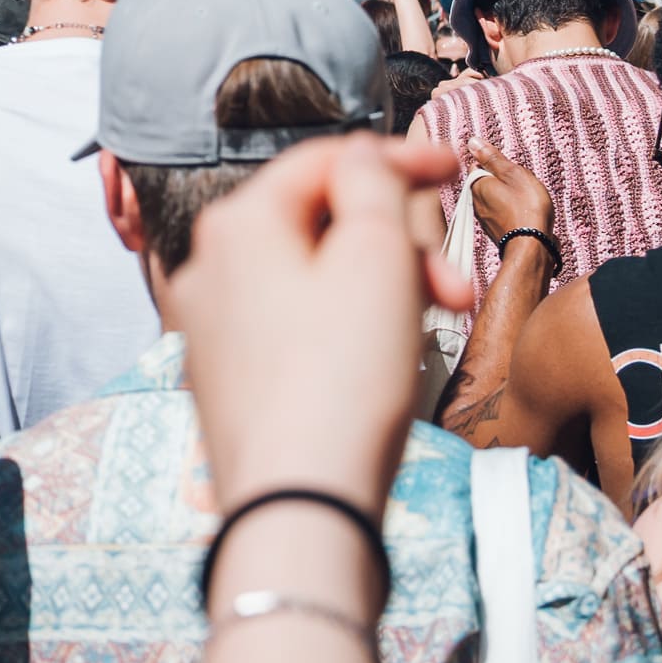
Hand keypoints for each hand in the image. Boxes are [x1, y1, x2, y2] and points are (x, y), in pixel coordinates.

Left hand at [179, 135, 469, 516]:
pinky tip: (382, 360)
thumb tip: (361, 159)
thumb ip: (372, 185)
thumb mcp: (376, 256)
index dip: (397, 157)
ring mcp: (210, 328)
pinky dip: (346, 328)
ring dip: (380, 288)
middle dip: (397, 246)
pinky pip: (294, 328)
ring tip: (431, 327)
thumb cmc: (342, 377)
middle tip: (455, 289)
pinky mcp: (227, 381)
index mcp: (235, 224)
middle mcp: (206, 267)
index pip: (323, 161)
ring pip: (310, 278)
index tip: (455, 167)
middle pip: (318, 224)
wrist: (300, 505)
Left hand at [462, 141, 551, 253]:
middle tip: (524, 186)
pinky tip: (527, 215)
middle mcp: (475, 202)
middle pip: (489, 182)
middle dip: (505, 181)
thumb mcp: (514, 174)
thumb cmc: (526, 208)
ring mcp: (485, 218)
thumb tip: (473, 142)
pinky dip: (514, 211)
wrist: (533, 246)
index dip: (498, 164)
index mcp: (475, 185)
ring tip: (528, 202)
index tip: (513, 171)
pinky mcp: (496, 230)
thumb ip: (493, 158)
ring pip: (497, 198)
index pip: (479, 165)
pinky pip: (504, 213)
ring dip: (511, 197)